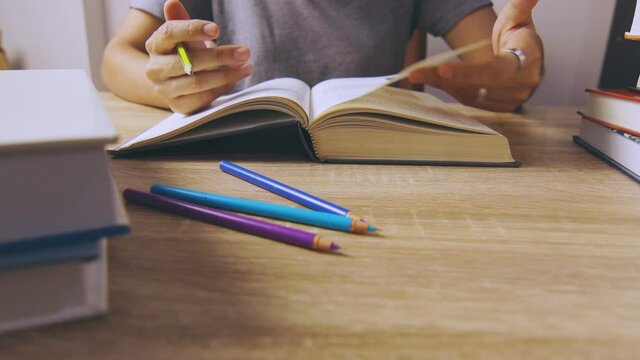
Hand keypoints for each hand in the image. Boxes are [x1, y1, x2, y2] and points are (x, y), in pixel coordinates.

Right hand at [144, 0, 251, 113]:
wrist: (176, 82)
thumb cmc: (185, 53)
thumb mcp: (185, 37)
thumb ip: (182, 21)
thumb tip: (173, 2)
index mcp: (155, 45)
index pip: (170, 33)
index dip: (193, 29)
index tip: (217, 29)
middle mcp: (155, 69)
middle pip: (188, 61)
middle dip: (219, 56)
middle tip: (245, 52)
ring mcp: (164, 90)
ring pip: (197, 82)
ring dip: (226, 75)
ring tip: (247, 67)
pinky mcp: (177, 106)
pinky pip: (202, 99)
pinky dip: (220, 89)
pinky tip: (234, 81)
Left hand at [409, 0, 542, 111]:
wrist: (524, 59)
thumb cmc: (517, 38)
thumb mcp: (517, 19)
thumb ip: (520, 8)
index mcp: (526, 62)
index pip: (494, 72)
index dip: (468, 73)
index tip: (442, 69)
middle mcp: (520, 86)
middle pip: (476, 87)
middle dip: (444, 80)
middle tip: (416, 74)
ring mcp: (510, 101)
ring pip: (469, 96)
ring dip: (443, 85)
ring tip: (420, 74)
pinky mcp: (499, 109)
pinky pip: (470, 102)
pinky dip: (450, 90)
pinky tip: (434, 79)